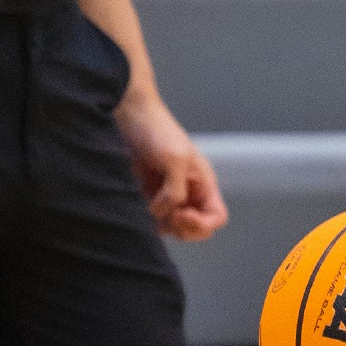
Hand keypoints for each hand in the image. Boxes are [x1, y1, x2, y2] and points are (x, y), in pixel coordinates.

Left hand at [116, 95, 227, 240]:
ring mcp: (168, 195)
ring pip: (174, 227)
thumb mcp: (175, 159)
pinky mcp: (148, 195)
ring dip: (163, 225)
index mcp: (203, 183)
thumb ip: (175, 191)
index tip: (182, 215)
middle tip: (168, 216)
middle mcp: (189, 192)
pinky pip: (153, 218)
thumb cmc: (157, 130)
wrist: (129, 117)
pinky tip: (139, 207)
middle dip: (183, 228)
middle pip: (197, 228)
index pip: (216, 217)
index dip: (202, 223)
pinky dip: (147, 220)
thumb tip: (167, 212)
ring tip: (150, 210)